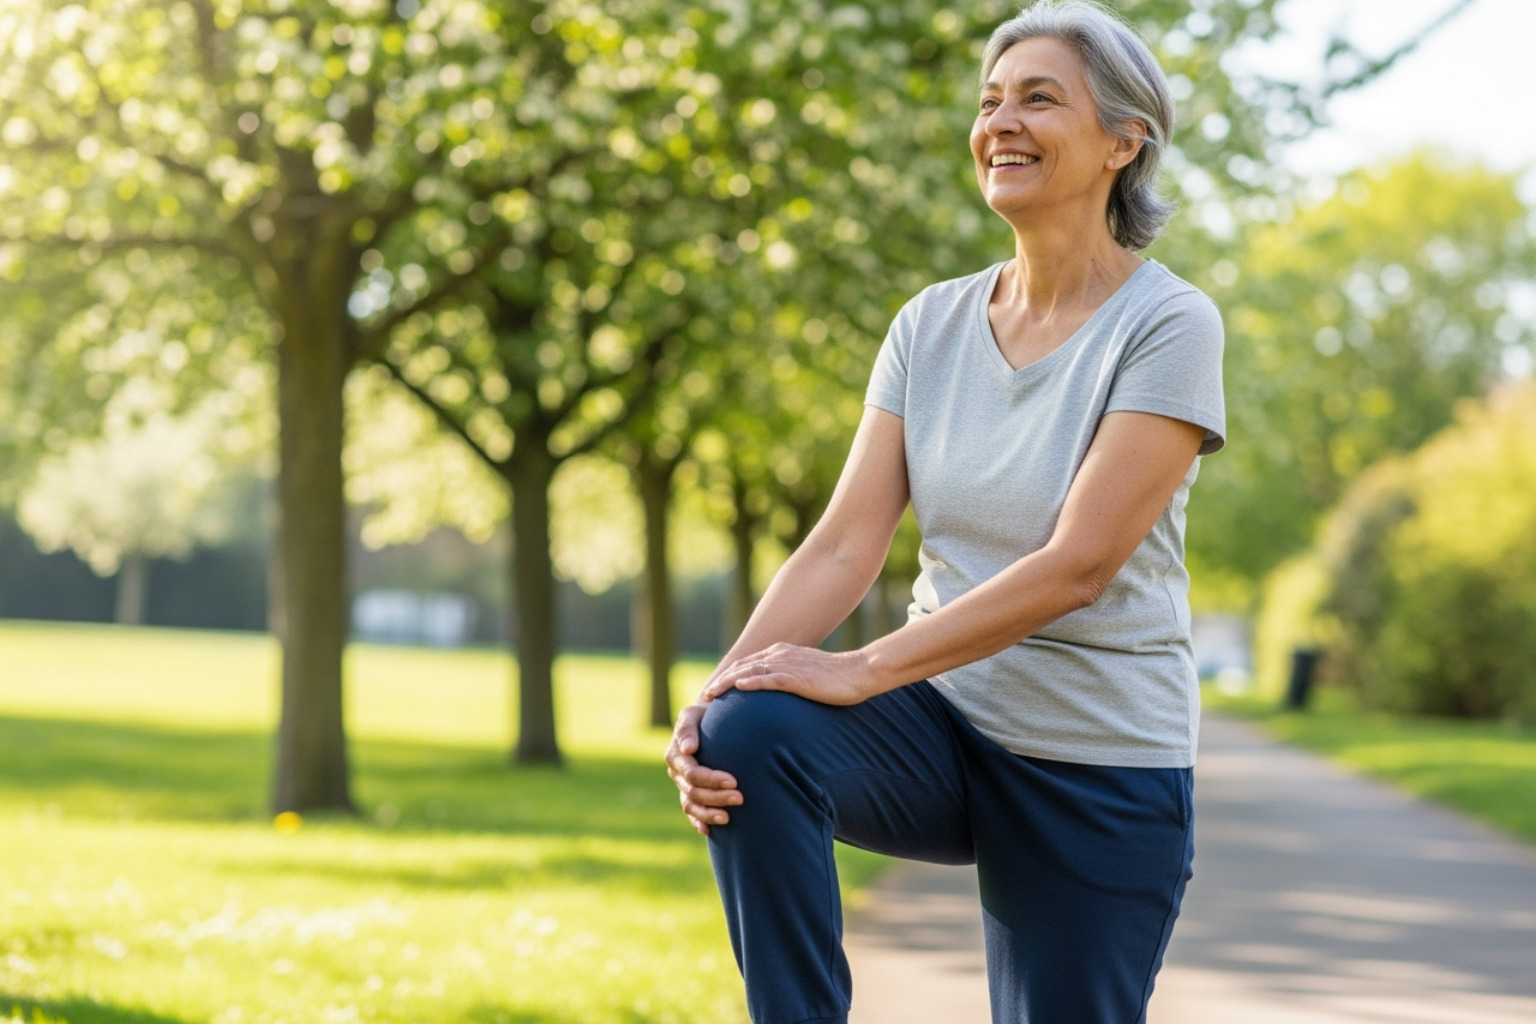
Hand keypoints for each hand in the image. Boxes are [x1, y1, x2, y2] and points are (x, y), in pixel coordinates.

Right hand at [665, 700, 740, 836]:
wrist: (713, 721)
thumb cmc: (707, 715)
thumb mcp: (696, 714)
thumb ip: (688, 727)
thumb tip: (689, 748)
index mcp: (676, 753)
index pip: (692, 773)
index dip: (711, 779)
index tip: (733, 780)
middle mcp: (677, 772)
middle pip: (693, 792)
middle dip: (716, 797)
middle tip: (740, 798)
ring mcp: (682, 785)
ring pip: (691, 805)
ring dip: (709, 812)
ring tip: (729, 817)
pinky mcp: (690, 794)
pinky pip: (690, 813)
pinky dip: (699, 822)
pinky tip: (710, 831)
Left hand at [700, 642, 877, 705]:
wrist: (858, 672)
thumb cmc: (836, 679)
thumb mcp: (806, 677)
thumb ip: (788, 681)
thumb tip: (776, 696)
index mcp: (781, 653)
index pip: (746, 664)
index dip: (727, 676)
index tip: (712, 692)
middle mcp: (780, 655)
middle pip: (741, 667)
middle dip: (720, 681)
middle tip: (703, 697)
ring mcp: (788, 665)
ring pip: (749, 672)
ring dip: (727, 683)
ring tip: (710, 695)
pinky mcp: (797, 678)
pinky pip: (768, 679)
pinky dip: (751, 683)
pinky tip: (738, 689)